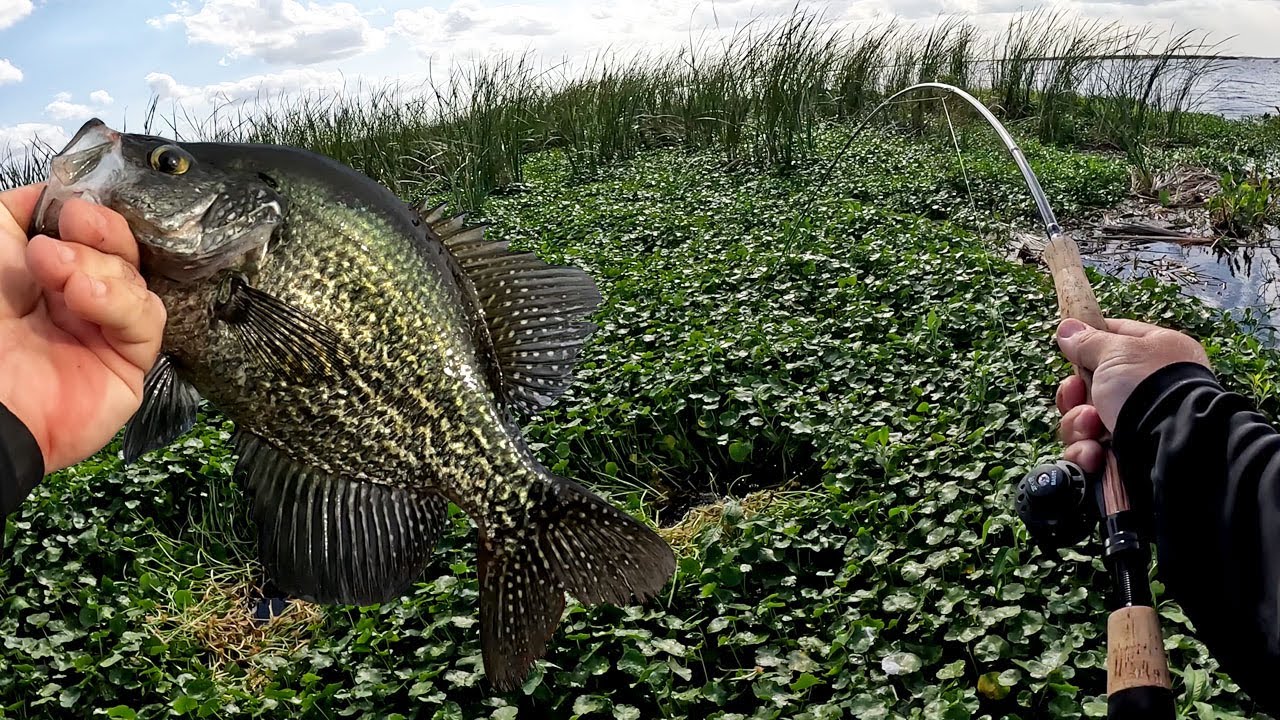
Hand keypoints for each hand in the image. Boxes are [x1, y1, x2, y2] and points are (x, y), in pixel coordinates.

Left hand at [0, 184, 165, 473]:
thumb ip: (16, 213)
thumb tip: (54, 191)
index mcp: (46, 275)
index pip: (92, 232)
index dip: (90, 213)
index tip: (70, 206)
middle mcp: (80, 300)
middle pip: (123, 250)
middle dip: (102, 231)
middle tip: (74, 226)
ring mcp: (106, 332)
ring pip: (135, 279)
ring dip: (100, 267)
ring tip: (59, 272)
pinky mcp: (130, 364)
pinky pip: (146, 319)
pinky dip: (120, 301)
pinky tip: (85, 297)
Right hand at [1054, 317, 1209, 472]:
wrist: (1169, 446)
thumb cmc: (1151, 388)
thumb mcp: (1117, 351)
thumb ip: (1088, 340)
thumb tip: (1067, 328)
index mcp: (1155, 355)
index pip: (1115, 336)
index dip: (1090, 340)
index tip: (1070, 345)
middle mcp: (1145, 390)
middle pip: (1088, 385)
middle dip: (1075, 393)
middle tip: (1077, 393)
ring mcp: (1133, 425)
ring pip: (1081, 420)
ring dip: (1078, 424)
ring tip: (1092, 426)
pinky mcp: (1121, 456)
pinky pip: (1085, 451)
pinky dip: (1084, 451)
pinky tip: (1095, 451)